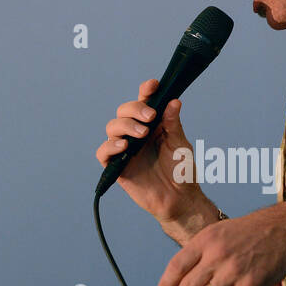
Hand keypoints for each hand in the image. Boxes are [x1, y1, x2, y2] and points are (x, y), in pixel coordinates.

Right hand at [96, 78, 207, 226]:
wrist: (179, 199)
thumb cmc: (181, 172)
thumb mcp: (180, 144)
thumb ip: (173, 124)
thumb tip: (173, 101)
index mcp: (152, 124)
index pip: (144, 102)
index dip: (146, 91)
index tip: (153, 85)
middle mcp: (136, 133)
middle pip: (124, 111)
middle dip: (135, 109)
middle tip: (151, 117)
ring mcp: (125, 149)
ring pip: (112, 127)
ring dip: (125, 126)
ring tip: (142, 134)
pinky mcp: (117, 166)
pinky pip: (103, 152)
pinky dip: (110, 147)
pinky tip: (124, 147)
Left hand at [155, 202, 285, 285]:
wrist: (281, 230)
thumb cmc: (248, 231)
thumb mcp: (218, 231)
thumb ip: (201, 250)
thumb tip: (185, 274)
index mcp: (205, 240)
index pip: (177, 265)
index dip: (166, 284)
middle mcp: (216, 254)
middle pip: (188, 285)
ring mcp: (234, 270)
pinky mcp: (251, 284)